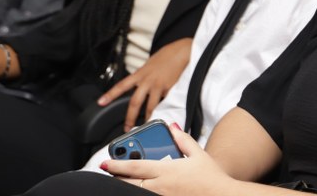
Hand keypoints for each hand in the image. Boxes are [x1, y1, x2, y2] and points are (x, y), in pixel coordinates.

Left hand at [98, 38, 191, 129]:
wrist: (181, 52)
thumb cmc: (166, 56)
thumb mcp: (149, 65)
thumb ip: (143, 76)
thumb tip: (139, 85)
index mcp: (140, 74)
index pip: (121, 86)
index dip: (110, 95)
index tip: (101, 103)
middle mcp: (147, 81)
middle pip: (134, 102)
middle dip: (129, 117)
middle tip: (127, 128)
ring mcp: (158, 86)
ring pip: (150, 107)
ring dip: (147, 118)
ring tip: (146, 126)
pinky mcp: (170, 89)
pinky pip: (164, 103)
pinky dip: (164, 109)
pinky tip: (164, 115)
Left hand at [102, 123, 234, 195]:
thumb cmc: (211, 178)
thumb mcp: (198, 153)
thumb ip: (182, 139)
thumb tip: (172, 127)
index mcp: (167, 170)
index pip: (136, 167)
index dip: (118, 164)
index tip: (106, 161)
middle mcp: (161, 186)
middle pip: (130, 183)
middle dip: (115, 176)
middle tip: (106, 170)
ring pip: (135, 192)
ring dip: (124, 186)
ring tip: (117, 180)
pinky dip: (137, 192)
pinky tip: (135, 188)